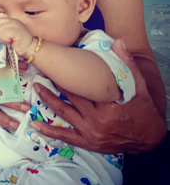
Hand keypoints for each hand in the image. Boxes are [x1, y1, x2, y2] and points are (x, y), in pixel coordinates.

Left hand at [0, 13, 32, 55]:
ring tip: (8, 41)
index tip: (1, 34)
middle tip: (5, 39)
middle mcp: (13, 20)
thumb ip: (1, 28)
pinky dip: (5, 40)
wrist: (30, 49)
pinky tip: (10, 43)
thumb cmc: (18, 43)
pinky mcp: (16, 30)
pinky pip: (4, 33)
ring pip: (0, 28)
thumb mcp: (8, 33)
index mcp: (10, 20)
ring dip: (2, 37)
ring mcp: (15, 24)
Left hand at [32, 38, 165, 153]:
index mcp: (108, 106)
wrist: (149, 139)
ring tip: (35, 88)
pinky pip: (65, 136)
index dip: (67, 74)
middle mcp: (97, 120)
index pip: (83, 86)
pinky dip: (49, 131)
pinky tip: (34, 124)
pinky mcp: (88, 142)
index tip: (55, 63)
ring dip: (48, 100)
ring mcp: (91, 132)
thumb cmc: (143, 111)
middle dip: (54, 83)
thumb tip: (119, 42)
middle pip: (70, 98)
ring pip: (64, 113)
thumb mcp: (139, 87)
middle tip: (41, 70)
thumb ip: (128, 64)